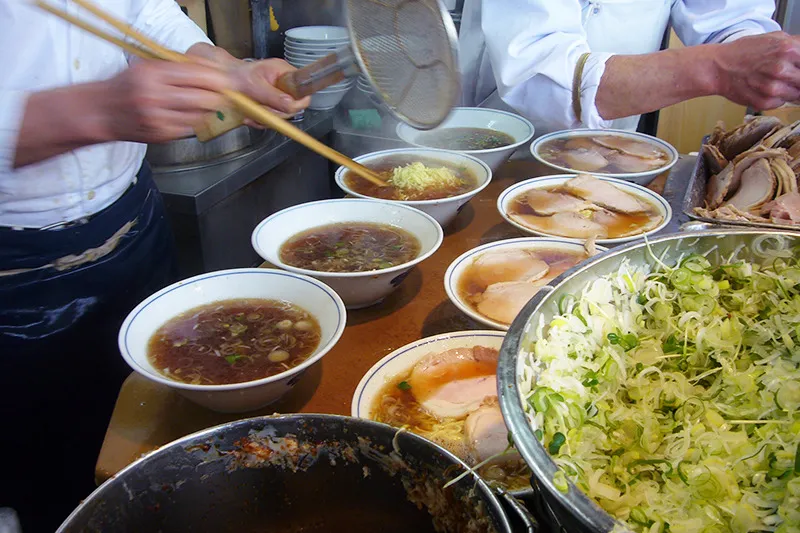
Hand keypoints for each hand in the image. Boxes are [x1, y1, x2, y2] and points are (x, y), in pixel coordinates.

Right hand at [100, 59, 231, 142]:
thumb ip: (178, 65)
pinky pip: (190, 128)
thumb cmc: (127, 86)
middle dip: (219, 96)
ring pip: (200, 115)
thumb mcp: (148, 66)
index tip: (227, 79)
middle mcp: (154, 96)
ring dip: (208, 109)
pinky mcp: (161, 135)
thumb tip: (211, 66)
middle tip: (223, 93)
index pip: (196, 75)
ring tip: (205, 102)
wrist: (102, 112)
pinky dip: (194, 120)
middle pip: (204, 98)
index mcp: (151, 74)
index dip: (217, 78)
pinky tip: (187, 114)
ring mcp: (158, 118)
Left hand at [228, 58, 310, 122]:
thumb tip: (291, 104)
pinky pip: (273, 119)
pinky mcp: (272, 106)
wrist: (226, 81)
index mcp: (285, 73)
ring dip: (266, 119)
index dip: (297, 102)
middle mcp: (285, 85)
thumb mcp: (255, 85)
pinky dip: (261, 121)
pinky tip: (251, 116)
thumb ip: (273, 95)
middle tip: (261, 110)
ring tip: (252, 113)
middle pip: (293, 107)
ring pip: (282, 115)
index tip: (286, 108)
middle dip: (276, 113)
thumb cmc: (238, 76)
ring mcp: (279, 96)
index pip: (303, 90)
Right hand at [713, 32, 799, 110]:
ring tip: (778, 83)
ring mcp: (773, 88)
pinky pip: (781, 103)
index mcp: (789, 49)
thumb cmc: (743, 52)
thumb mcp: (775, 37)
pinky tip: (767, 90)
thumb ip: (796, 45)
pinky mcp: (764, 102)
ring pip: (797, 95)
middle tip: (790, 78)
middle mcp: (782, 69)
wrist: (718, 67)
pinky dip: (777, 98)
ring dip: (791, 90)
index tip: (799, 70)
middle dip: (798, 79)